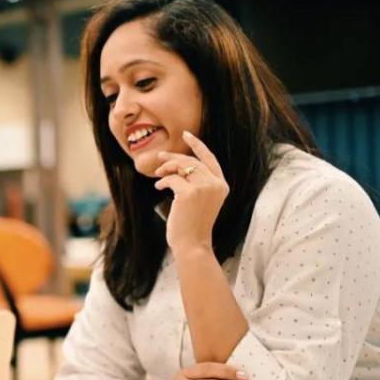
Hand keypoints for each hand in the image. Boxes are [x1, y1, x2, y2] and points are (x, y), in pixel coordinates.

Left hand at [153, 132, 228, 253]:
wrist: (192, 244)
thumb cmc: (192, 225)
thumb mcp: (200, 200)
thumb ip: (196, 182)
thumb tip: (176, 163)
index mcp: (222, 185)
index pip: (210, 159)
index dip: (197, 145)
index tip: (186, 134)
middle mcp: (216, 184)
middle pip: (191, 160)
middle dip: (173, 157)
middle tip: (159, 158)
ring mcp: (204, 188)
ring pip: (181, 167)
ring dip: (166, 169)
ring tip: (158, 176)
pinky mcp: (189, 193)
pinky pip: (171, 178)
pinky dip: (162, 182)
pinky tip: (159, 187)